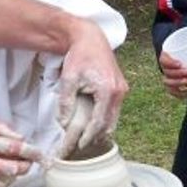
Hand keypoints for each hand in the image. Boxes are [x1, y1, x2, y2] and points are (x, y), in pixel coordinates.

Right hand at [0, 118, 42, 186]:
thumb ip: (3, 130)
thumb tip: (22, 138)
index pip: (12, 148)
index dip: (29, 152)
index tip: (39, 154)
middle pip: (11, 169)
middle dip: (25, 167)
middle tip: (28, 162)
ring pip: (3, 182)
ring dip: (12, 176)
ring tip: (12, 166)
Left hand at [56, 20, 127, 153]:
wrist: (90, 38)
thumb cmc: (79, 56)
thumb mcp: (68, 79)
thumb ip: (66, 102)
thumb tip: (63, 123)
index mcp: (108, 90)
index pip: (99, 122)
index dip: (89, 136)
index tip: (79, 145)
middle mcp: (119, 92)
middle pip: (109, 123)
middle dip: (96, 137)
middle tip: (82, 147)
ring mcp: (122, 90)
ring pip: (113, 118)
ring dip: (102, 130)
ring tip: (87, 140)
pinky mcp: (120, 88)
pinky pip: (114, 110)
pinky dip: (105, 119)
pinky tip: (94, 126)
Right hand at [159, 33, 186, 105]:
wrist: (185, 63)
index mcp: (166, 57)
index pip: (163, 60)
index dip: (170, 63)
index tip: (180, 63)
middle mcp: (164, 69)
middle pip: (167, 72)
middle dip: (176, 73)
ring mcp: (167, 78)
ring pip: (168, 82)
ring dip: (176, 83)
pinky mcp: (171, 87)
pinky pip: (171, 92)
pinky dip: (178, 93)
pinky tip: (185, 92)